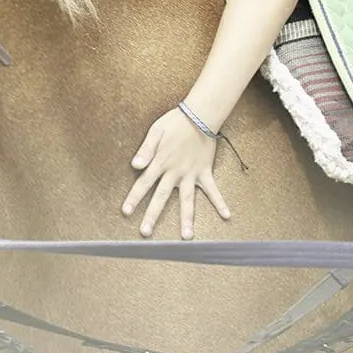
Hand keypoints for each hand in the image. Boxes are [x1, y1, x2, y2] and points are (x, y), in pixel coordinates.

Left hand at [122, 106, 231, 238]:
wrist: (199, 115)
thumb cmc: (174, 122)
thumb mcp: (155, 132)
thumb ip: (145, 150)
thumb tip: (134, 165)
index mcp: (160, 163)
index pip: (143, 183)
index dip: (134, 198)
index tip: (126, 212)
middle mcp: (174, 172)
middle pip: (161, 197)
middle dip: (152, 215)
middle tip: (145, 233)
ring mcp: (191, 174)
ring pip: (187, 200)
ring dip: (187, 218)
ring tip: (186, 237)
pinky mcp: (205, 172)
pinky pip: (213, 190)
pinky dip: (220, 202)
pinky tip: (227, 216)